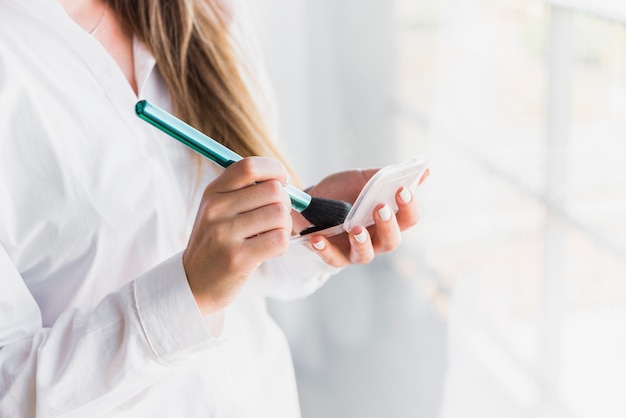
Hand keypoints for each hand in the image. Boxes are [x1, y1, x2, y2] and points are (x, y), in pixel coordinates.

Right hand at [183, 157, 292, 314]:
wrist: (194, 284)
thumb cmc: (216, 244)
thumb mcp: (218, 210)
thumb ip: (245, 191)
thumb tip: (283, 180)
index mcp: (213, 192)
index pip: (250, 166)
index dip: (274, 170)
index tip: (281, 182)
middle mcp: (216, 209)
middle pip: (273, 191)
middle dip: (285, 204)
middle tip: (276, 218)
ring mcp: (225, 233)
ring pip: (280, 215)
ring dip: (284, 227)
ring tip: (271, 235)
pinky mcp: (238, 257)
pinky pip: (279, 240)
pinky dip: (282, 245)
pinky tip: (269, 250)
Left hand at [301, 168, 428, 267]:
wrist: (310, 202)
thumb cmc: (342, 193)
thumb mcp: (362, 180)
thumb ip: (387, 177)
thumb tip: (424, 170)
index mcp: (389, 220)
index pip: (408, 219)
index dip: (409, 206)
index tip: (402, 190)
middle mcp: (376, 239)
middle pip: (391, 241)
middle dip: (388, 225)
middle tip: (380, 208)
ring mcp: (355, 250)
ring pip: (366, 254)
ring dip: (362, 242)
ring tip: (355, 228)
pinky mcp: (334, 256)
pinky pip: (332, 258)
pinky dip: (325, 249)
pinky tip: (318, 238)